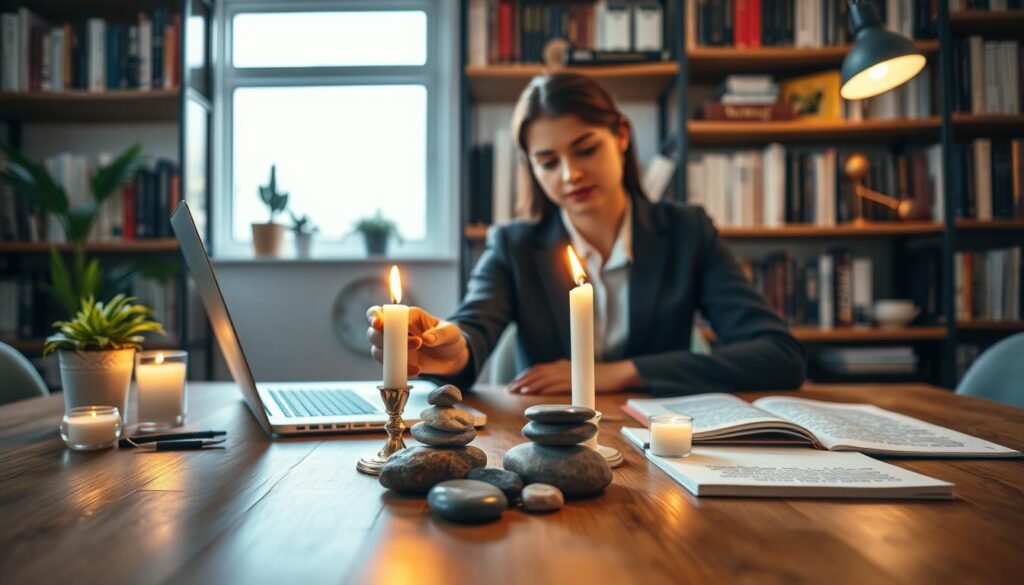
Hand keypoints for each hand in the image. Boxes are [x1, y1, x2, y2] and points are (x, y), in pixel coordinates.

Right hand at [366, 306, 468, 376]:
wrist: (453, 358)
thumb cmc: (450, 339)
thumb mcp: (452, 333)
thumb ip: (441, 334)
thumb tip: (427, 338)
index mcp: (408, 316)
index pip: (383, 312)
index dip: (375, 316)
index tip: (378, 324)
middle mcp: (396, 330)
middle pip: (373, 332)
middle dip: (384, 339)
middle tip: (416, 344)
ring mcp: (395, 347)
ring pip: (376, 350)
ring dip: (391, 356)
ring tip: (418, 361)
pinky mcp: (397, 362)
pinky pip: (388, 366)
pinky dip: (399, 370)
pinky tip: (417, 370)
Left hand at [506, 359, 640, 394]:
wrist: (617, 374)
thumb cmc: (598, 378)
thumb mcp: (577, 377)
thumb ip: (564, 381)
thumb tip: (551, 390)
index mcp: (561, 365)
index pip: (538, 369)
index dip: (524, 376)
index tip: (513, 385)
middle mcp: (561, 366)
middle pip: (536, 372)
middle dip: (521, 381)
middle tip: (508, 390)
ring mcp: (568, 372)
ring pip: (542, 377)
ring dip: (527, 384)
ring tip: (515, 391)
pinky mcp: (575, 379)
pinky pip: (554, 384)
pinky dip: (540, 388)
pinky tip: (531, 392)